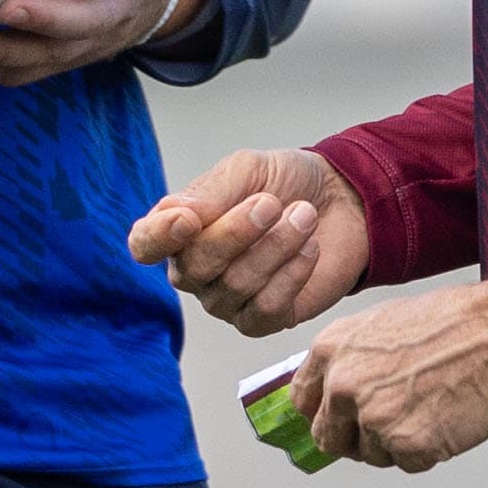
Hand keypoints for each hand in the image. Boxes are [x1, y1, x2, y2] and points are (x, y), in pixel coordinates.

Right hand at [128, 146, 370, 335]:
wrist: (343, 199)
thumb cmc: (286, 182)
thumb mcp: (247, 168)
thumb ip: (210, 192)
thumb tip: (177, 216)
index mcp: (179, 228)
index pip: (145, 244)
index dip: (158, 237)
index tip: (187, 219)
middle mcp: (196, 269)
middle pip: (194, 267)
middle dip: (236, 233)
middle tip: (271, 202)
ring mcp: (227, 299)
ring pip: (234, 287)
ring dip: (275, 246)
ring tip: (303, 215)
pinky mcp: (263, 319)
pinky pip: (264, 310)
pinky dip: (292, 275)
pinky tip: (309, 249)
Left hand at [293, 265, 487, 472]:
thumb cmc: (453, 322)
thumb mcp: (382, 323)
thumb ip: (350, 358)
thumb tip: (334, 389)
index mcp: (332, 350)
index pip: (303, 400)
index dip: (322, 413)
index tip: (334, 420)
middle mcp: (343, 385)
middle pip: (329, 438)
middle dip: (355, 438)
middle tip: (389, 424)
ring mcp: (373, 418)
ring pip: (371, 454)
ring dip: (396, 443)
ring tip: (429, 407)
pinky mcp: (406, 445)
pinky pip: (407, 463)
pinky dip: (427, 451)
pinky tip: (445, 418)